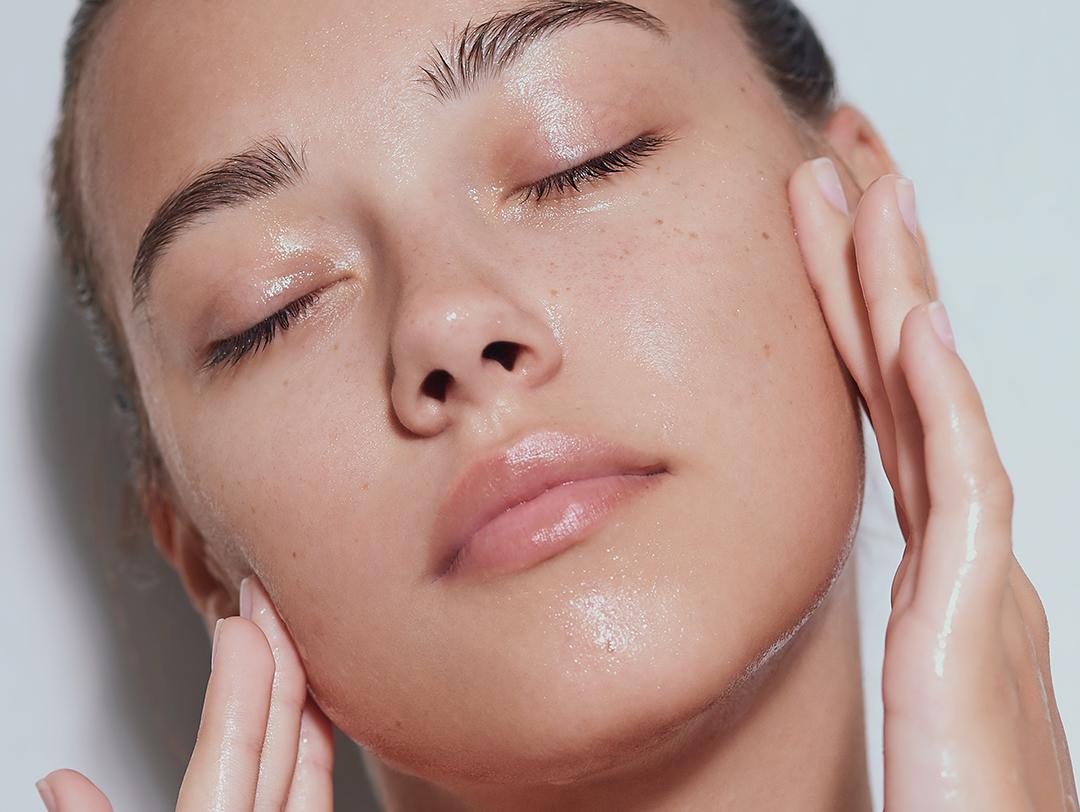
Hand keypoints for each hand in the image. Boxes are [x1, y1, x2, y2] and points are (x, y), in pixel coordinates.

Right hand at [36, 576, 334, 810]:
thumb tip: (59, 781)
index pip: (232, 749)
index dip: (239, 680)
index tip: (237, 622)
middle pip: (280, 742)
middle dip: (275, 660)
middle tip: (262, 596)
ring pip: (311, 765)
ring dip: (299, 694)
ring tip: (287, 636)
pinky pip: (315, 797)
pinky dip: (312, 749)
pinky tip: (311, 716)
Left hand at [788, 158, 1077, 809]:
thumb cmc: (954, 792)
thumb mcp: (906, 676)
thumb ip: (888, 613)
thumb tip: (847, 577)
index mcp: (932, 553)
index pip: (882, 403)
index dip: (853, 314)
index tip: (822, 236)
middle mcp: (962, 541)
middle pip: (907, 378)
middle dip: (876, 269)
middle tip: (845, 175)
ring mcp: (977, 569)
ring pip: (933, 403)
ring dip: (902, 296)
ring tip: (878, 198)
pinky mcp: (978, 615)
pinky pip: (963, 484)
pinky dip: (942, 401)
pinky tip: (919, 329)